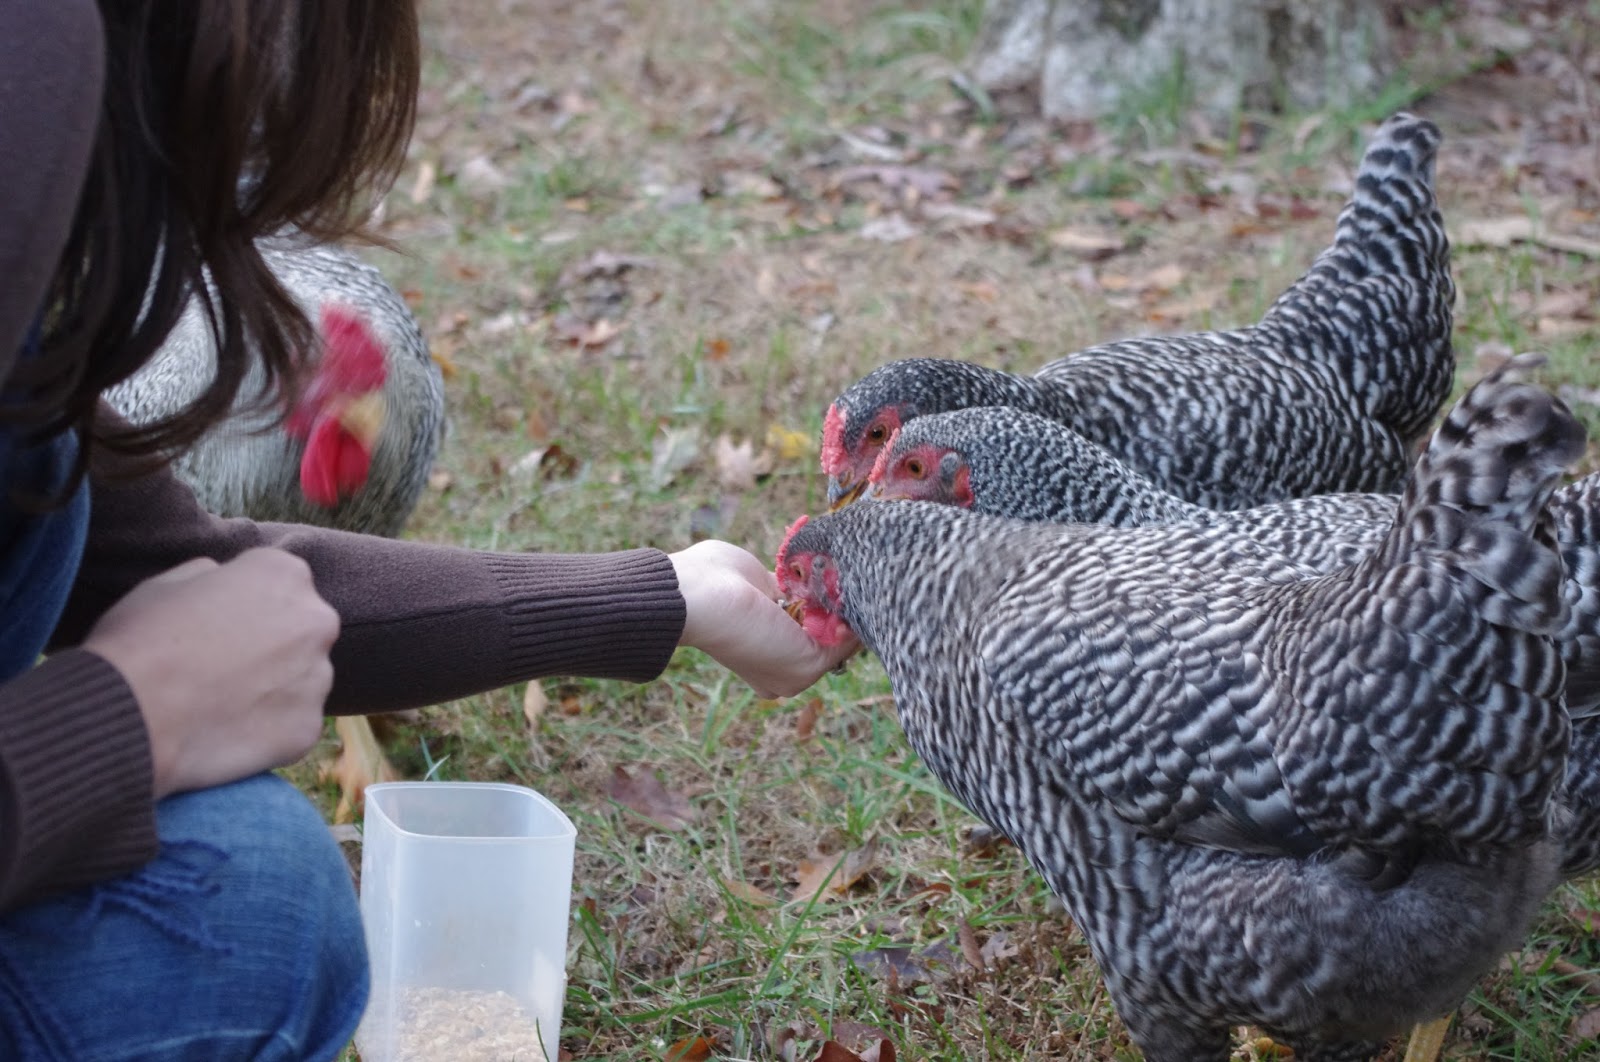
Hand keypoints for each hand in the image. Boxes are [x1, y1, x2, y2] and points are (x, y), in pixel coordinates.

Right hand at [82, 549, 339, 798]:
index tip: (218, 626)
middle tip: (222, 669)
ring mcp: (317, 677)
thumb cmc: (138, 642)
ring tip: (220, 704)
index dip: (244, 606)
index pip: (279, 584)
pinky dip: (268, 731)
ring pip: (302, 680)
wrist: (127, 716)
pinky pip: (293, 725)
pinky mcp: (308, 728)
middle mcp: (315, 621)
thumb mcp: (164, 583)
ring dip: (273, 689)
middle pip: (301, 631)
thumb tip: (222, 579)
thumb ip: (210, 574)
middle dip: (271, 646)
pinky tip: (227, 733)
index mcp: (284, 573)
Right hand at [669, 540, 859, 698]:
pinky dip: (814, 573)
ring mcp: (777, 615)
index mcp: (788, 675)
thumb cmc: (753, 640)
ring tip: (839, 581)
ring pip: (818, 603)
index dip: (850, 639)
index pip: (833, 656)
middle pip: (828, 630)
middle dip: (840, 615)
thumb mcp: (804, 664)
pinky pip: (804, 579)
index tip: (859, 621)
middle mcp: (783, 647)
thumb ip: (838, 650)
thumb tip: (858, 628)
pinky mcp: (772, 584)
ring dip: (830, 593)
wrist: (707, 598)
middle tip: (850, 599)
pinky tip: (823, 568)